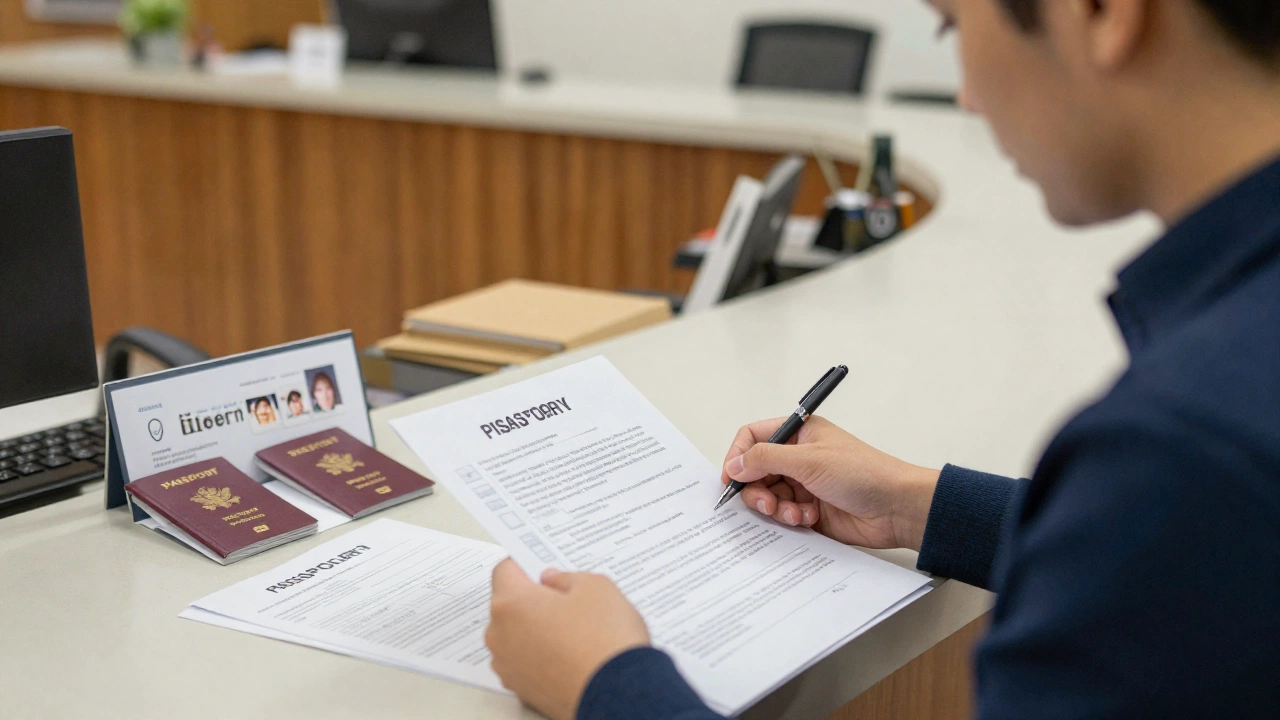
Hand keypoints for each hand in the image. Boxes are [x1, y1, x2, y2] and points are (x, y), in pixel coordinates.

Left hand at [486, 559, 650, 719]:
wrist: (618, 694)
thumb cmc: (604, 641)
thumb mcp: (596, 587)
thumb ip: (567, 577)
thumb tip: (554, 581)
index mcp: (511, 603)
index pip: (504, 570)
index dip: (526, 565)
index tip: (543, 567)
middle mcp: (499, 636)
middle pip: (509, 605)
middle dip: (533, 600)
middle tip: (568, 601)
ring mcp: (508, 667)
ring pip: (516, 635)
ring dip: (536, 629)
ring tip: (574, 632)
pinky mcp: (521, 690)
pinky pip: (525, 662)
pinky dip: (542, 656)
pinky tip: (571, 655)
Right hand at [721, 416, 939, 550]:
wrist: (896, 509)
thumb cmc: (864, 473)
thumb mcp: (809, 460)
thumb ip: (766, 458)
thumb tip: (735, 464)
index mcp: (800, 434)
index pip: (754, 437)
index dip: (739, 456)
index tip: (731, 478)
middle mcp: (799, 458)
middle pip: (757, 472)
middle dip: (757, 490)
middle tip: (767, 503)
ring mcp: (804, 485)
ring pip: (768, 496)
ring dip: (776, 508)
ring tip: (796, 514)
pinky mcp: (810, 510)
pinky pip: (784, 516)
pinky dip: (791, 519)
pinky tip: (810, 519)